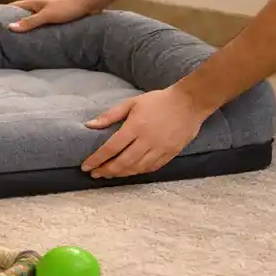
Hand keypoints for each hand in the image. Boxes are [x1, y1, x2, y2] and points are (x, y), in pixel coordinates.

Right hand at [8, 0, 97, 31]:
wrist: (87, 2)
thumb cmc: (66, 7)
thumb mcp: (46, 15)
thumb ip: (30, 22)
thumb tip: (10, 27)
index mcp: (33, 3)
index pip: (14, 6)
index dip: (4, 13)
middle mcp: (39, 5)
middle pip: (23, 13)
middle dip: (15, 22)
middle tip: (5, 36)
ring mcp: (48, 10)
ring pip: (34, 19)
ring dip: (28, 27)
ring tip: (20, 40)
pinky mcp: (57, 16)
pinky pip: (44, 23)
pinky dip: (39, 30)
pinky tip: (39, 38)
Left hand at [81, 87, 212, 178]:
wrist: (189, 103)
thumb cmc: (158, 101)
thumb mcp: (132, 102)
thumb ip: (110, 115)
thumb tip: (89, 125)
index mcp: (135, 127)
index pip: (111, 148)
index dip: (96, 159)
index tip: (85, 166)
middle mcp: (147, 141)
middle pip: (122, 163)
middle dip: (105, 171)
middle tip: (95, 174)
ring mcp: (160, 149)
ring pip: (136, 168)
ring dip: (120, 174)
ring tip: (108, 174)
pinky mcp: (170, 154)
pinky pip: (150, 168)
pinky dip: (137, 172)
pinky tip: (128, 172)